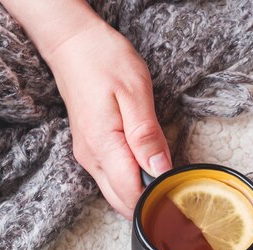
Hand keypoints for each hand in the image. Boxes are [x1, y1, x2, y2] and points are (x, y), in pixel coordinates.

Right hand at [44, 20, 170, 218]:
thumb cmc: (104, 61)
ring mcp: (88, 156)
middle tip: (177, 189)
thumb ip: (147, 136)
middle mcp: (91, 158)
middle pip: (122, 202)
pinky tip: (149, 166)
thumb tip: (160, 170)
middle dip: (150, 203)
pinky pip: (112, 178)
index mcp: (103, 146)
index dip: (157, 200)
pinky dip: (132, 180)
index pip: (131, 195)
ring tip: (167, 177)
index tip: (179, 193)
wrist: (72, 44)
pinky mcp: (90, 150)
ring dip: (141, 192)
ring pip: (116, 192)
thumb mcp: (135, 93)